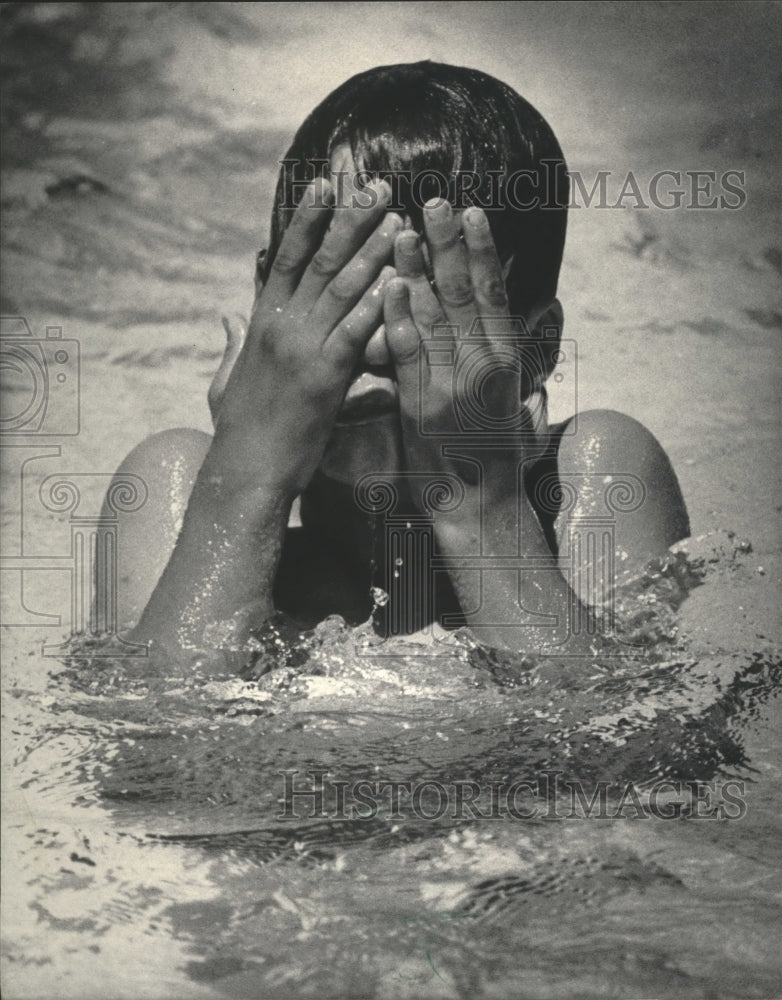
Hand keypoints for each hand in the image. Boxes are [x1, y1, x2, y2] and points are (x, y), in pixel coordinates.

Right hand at [212, 177, 401, 496]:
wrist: (245, 469)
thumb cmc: (238, 429)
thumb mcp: (227, 379)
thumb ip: (231, 343)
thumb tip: (228, 317)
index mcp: (262, 322)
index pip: (288, 257)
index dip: (307, 217)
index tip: (326, 183)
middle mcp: (282, 325)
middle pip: (320, 260)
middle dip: (350, 219)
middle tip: (378, 186)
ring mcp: (303, 348)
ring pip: (342, 287)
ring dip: (373, 250)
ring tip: (398, 218)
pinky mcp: (325, 376)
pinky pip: (356, 330)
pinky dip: (378, 303)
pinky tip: (399, 279)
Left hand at [383, 200, 535, 500]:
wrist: (480, 502)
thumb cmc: (497, 451)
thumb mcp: (514, 398)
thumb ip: (507, 353)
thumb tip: (515, 313)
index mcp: (506, 359)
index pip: (494, 293)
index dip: (483, 251)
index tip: (473, 214)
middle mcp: (482, 365)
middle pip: (464, 294)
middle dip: (448, 245)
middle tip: (434, 202)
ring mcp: (451, 384)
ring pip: (433, 316)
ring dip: (416, 270)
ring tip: (400, 230)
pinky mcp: (420, 405)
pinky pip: (407, 354)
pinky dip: (398, 318)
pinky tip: (388, 286)